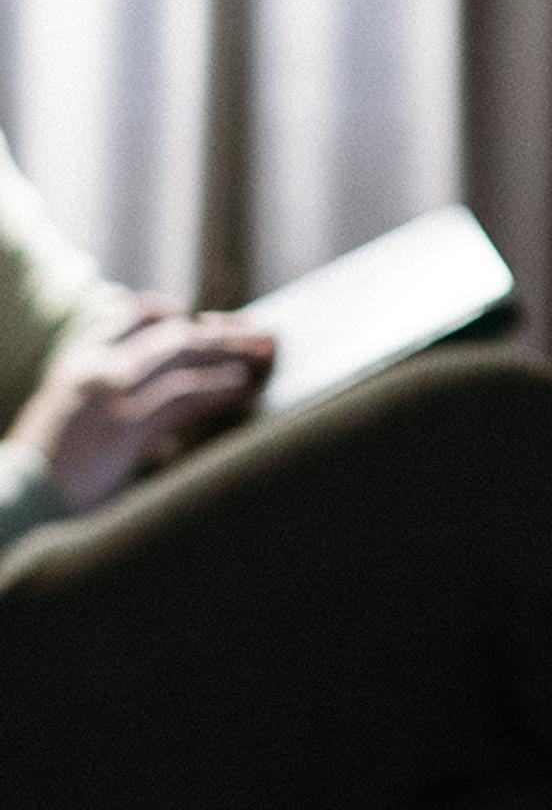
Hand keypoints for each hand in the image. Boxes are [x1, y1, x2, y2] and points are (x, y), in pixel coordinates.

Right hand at [3, 293, 274, 511]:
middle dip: (222, 333)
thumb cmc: (47, 469)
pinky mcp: (124, 424)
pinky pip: (181, 395)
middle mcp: (95, 367)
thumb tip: (156, 409)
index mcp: (79, 362)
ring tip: (267, 354)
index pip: (132, 317)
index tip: (202, 319)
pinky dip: (216, 387)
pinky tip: (243, 387)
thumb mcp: (73, 420)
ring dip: (231, 352)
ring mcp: (109, 393)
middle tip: (262, 334)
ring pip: (182, 355)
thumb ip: (108, 400)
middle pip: (171, 334)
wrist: (18, 494)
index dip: (172, 314)